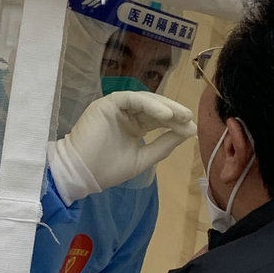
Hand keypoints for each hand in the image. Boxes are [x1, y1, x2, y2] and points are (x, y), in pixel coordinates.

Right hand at [48, 91, 196, 204]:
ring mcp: (117, 107)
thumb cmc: (108, 169)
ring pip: (146, 101)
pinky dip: (149, 105)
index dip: (176, 124)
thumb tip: (188, 133)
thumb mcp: (143, 157)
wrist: (81, 173)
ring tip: (181, 116)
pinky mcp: (108, 103)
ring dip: (165, 107)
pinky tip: (164, 115)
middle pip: (156, 108)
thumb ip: (163, 145)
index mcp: (134, 127)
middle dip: (174, 113)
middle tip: (190, 119)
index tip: (192, 131)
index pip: (159, 120)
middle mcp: (127, 114)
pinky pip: (132, 99)